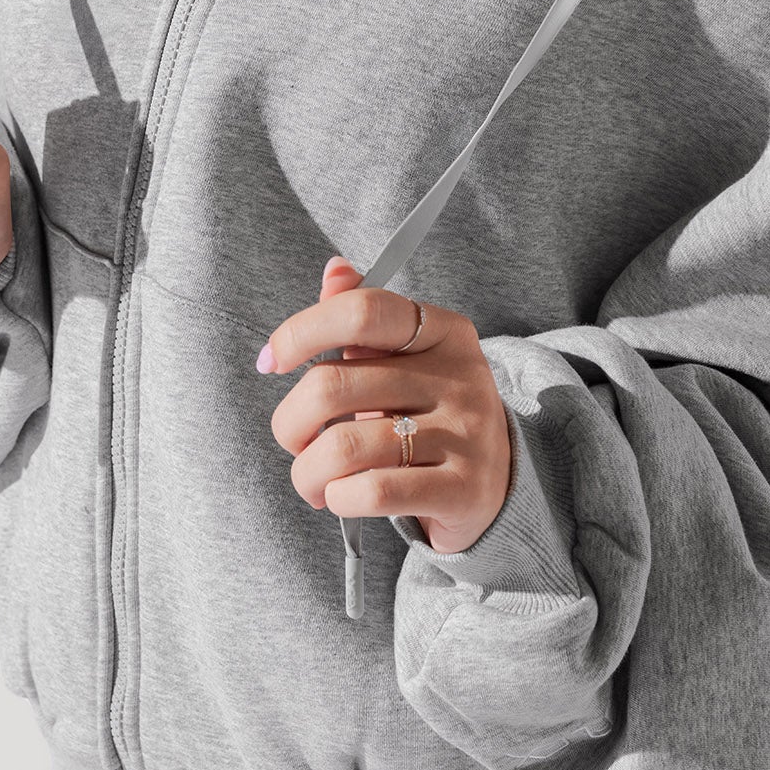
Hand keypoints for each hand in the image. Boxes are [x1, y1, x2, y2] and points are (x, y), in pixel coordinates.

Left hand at [261, 255, 512, 556]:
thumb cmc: (432, 413)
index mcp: (442, 331)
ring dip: (307, 472)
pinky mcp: (463, 489)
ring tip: (312, 480)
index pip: (361, 312)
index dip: (301, 332)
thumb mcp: (407, 359)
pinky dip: (337, 498)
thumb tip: (334, 271)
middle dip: (290, 423)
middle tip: (294, 442)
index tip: (271, 362)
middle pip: (333, 386)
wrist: (499, 481)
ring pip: (344, 448)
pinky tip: (341, 497)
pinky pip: (372, 492)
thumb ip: (364, 317)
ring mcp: (465, 434)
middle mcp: (458, 377)